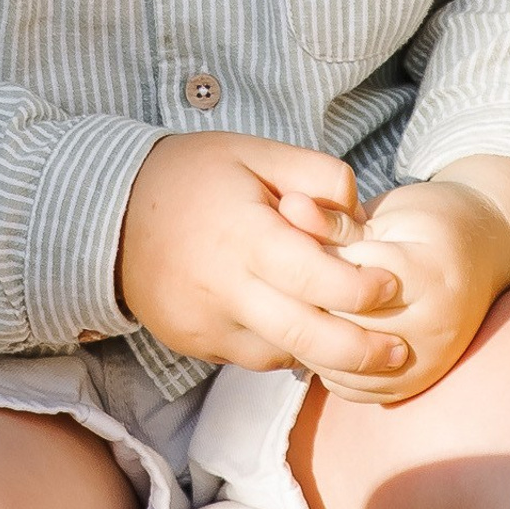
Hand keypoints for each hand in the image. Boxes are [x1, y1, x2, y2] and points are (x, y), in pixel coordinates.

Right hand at [119, 132, 412, 377]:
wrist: (109, 214)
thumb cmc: (194, 174)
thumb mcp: (255, 152)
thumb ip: (314, 174)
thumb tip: (359, 213)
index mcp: (244, 235)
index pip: (316, 277)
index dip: (362, 288)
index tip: (391, 286)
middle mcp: (224, 287)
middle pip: (306, 335)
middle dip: (361, 352)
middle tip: (400, 354)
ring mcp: (205, 323)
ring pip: (282, 354)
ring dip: (322, 353)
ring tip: (359, 345)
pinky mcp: (193, 342)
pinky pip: (252, 356)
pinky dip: (283, 348)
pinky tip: (300, 329)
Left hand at [298, 154, 509, 405]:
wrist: (484, 255)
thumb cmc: (429, 224)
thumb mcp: (385, 213)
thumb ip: (334, 220)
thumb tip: (287, 206)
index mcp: (427, 274)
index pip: (344, 278)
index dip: (305, 262)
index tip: (280, 246)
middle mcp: (434, 327)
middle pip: (340, 323)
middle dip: (301, 303)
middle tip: (274, 281)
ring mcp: (428, 362)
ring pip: (342, 365)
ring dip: (309, 340)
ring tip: (293, 308)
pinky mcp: (418, 384)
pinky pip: (355, 389)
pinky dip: (329, 366)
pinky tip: (319, 335)